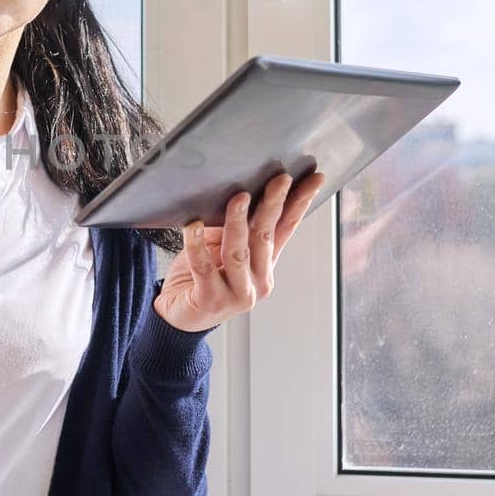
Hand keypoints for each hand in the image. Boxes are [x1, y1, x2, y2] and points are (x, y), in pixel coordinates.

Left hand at [153, 171, 327, 332]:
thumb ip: (234, 227)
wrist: (180, 316)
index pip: (287, 228)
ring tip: (238, 197)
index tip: (314, 178)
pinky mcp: (211, 300)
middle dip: (273, 205)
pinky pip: (203, 267)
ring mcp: (238, 293)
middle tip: (279, 180)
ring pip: (238, 252)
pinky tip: (192, 226)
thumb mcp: (222, 247)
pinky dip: (196, 245)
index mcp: (265, 263)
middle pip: (266, 236)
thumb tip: (240, 191)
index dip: (300, 202)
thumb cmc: (201, 278)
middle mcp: (259, 279)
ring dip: (237, 222)